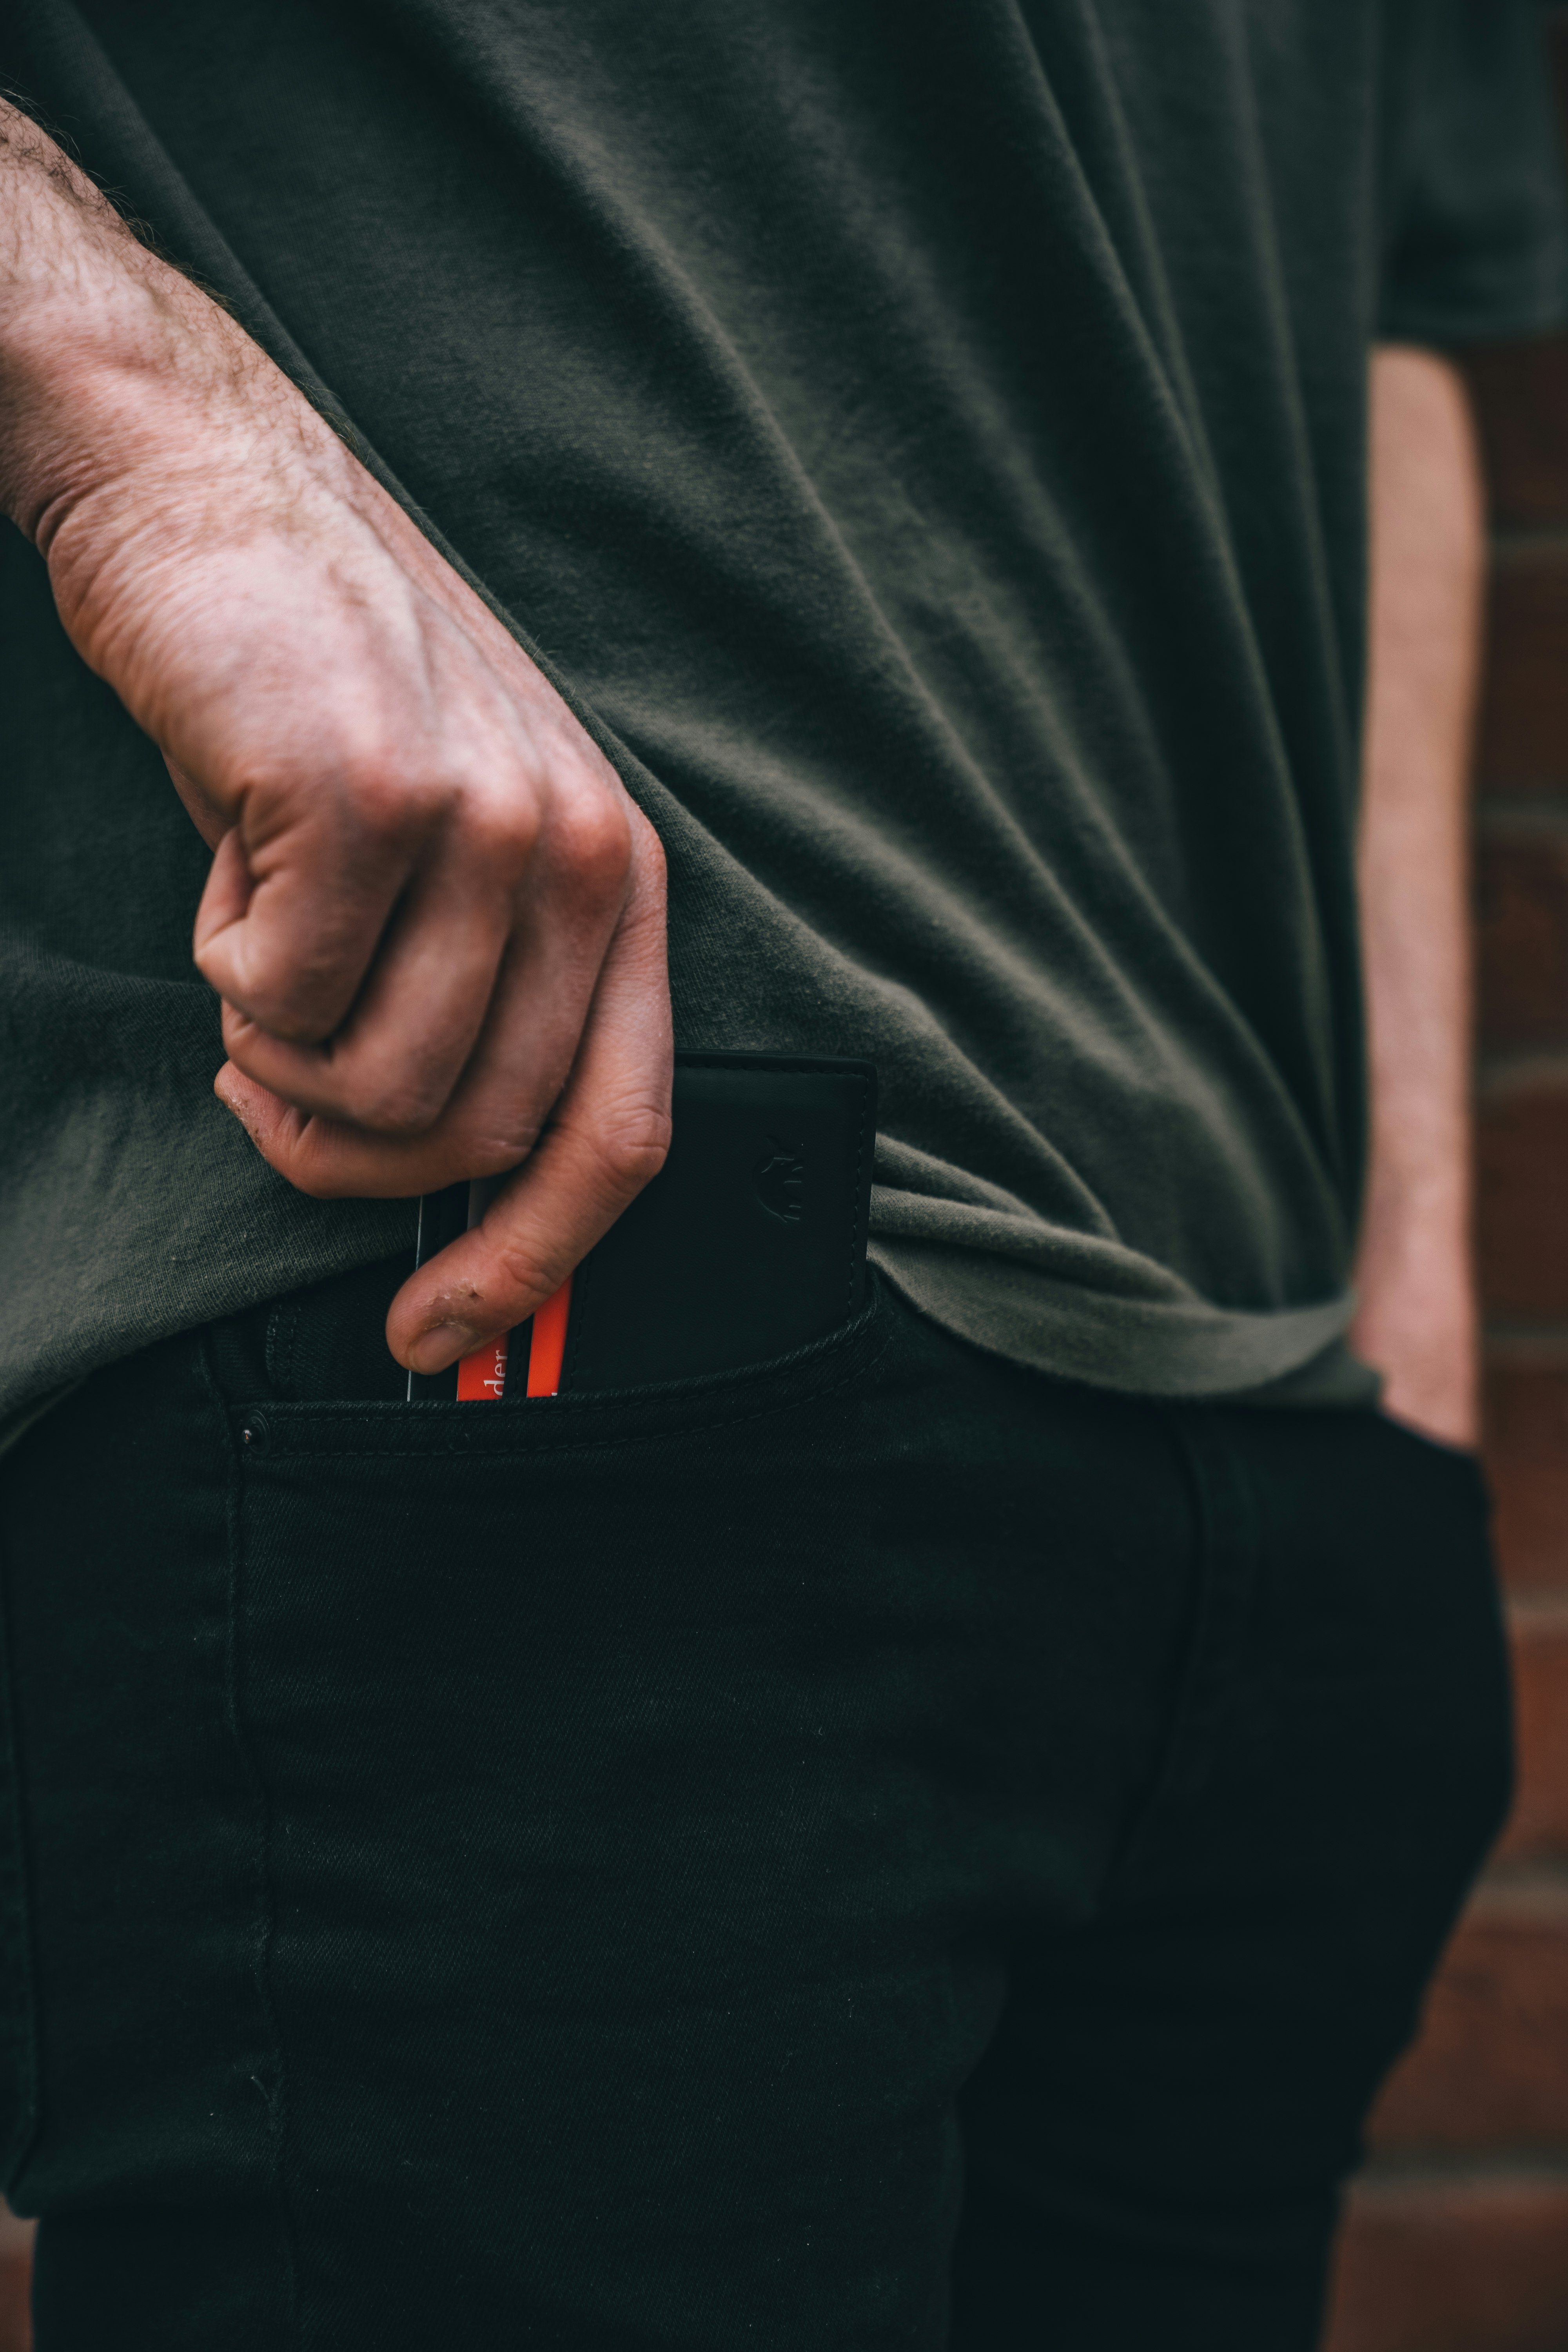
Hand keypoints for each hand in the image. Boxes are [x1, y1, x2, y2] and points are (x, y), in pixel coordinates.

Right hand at [0, 106, 671, 1373]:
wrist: (216, 491)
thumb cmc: (328, 693)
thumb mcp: (451, 851)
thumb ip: (477, 1003)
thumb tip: (445, 1194)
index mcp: (613, 883)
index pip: (619, 1133)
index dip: (534, 1268)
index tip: (442, 1341)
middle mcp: (577, 854)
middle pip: (473, 1138)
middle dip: (343, 1153)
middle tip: (270, 1073)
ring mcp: (481, 820)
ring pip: (372, 1091)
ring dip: (277, 1057)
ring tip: (258, 941)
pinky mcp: (366, 797)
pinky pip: (280, 1000)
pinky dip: (226, 964)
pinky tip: (234, 865)